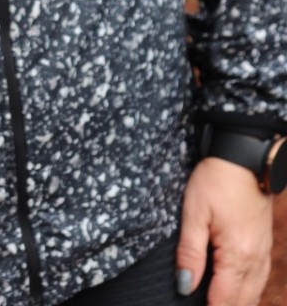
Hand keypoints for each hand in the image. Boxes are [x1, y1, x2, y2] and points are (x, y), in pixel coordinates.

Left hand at [176, 157, 272, 305]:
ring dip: (236, 303)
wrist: (244, 158)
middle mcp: (255, 261)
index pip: (224, 300)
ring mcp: (264, 254)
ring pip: (253, 295)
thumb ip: (189, 253)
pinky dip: (247, 292)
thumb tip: (184, 287)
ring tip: (214, 301)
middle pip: (242, 303)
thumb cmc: (216, 181)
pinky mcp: (265, 246)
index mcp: (237, 256)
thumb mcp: (194, 213)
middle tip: (203, 305)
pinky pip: (259, 280)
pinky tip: (235, 292)